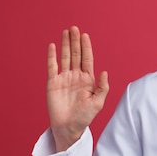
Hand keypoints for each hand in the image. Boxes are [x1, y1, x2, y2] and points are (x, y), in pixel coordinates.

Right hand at [47, 26, 108, 151]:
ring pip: (65, 58)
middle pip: (75, 55)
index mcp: (88, 80)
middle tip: (75, 28)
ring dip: (65, 45)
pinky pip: (52, 67)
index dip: (86, 47)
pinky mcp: (53, 83)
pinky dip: (52, 56)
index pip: (87, 59)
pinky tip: (53, 46)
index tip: (85, 35)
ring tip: (66, 32)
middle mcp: (76, 76)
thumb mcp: (98, 103)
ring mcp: (64, 78)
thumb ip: (103, 87)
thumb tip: (105, 71)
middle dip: (75, 42)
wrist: (69, 127)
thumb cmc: (85, 117)